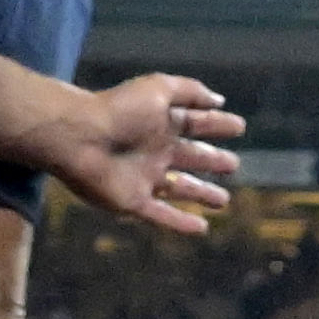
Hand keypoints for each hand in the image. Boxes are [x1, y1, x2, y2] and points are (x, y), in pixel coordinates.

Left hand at [32, 73, 242, 237]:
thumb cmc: (119, 109)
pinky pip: (161, 215)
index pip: (198, 123)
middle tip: (234, 165)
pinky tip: (201, 229)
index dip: (219, 125)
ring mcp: (146, 177)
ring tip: (223, 201)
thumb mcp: (159, 88)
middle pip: (192, 158)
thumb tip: (219, 101)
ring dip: (202, 195)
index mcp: (163, 123)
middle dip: (213, 161)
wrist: (79, 137)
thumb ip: (191, 92)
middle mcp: (157, 150)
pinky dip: (180, 223)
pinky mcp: (133, 201)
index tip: (239, 127)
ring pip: (181, 189)